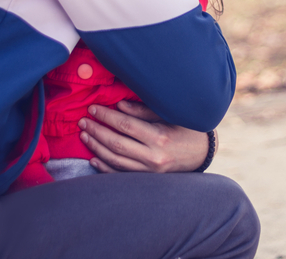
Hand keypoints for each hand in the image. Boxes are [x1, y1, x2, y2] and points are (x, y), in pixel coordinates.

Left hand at [78, 100, 213, 173]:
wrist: (202, 154)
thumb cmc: (186, 129)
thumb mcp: (169, 115)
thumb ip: (143, 112)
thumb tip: (119, 106)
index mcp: (159, 137)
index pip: (125, 126)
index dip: (106, 117)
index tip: (93, 108)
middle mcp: (153, 156)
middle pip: (117, 144)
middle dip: (97, 131)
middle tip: (83, 121)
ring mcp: (149, 171)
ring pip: (115, 161)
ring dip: (96, 147)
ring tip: (84, 136)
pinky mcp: (147, 179)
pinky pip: (121, 175)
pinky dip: (105, 167)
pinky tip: (93, 158)